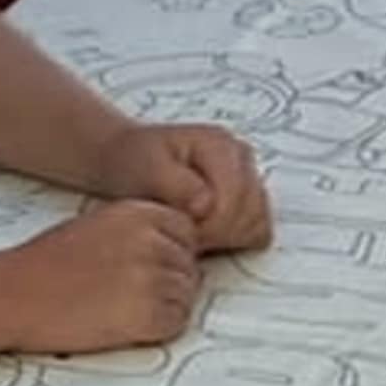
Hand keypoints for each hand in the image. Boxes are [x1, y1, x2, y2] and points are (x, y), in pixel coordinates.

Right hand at [0, 192, 204, 354]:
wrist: (16, 294)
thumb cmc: (48, 263)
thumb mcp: (100, 224)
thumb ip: (138, 230)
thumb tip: (168, 249)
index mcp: (139, 213)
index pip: (187, 231)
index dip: (175, 253)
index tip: (158, 269)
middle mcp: (150, 240)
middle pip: (189, 264)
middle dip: (173, 282)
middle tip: (143, 297)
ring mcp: (149, 277)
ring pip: (187, 294)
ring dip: (169, 307)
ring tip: (135, 313)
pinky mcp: (144, 314)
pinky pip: (176, 321)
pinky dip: (163, 328)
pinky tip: (135, 327)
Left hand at [113, 121, 271, 255]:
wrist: (127, 160)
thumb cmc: (134, 162)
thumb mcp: (146, 168)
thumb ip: (177, 185)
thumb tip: (207, 205)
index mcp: (219, 144)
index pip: (234, 197)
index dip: (208, 225)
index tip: (180, 232)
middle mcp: (240, 157)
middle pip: (252, 211)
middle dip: (218, 234)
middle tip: (184, 236)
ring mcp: (246, 176)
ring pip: (258, 221)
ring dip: (228, 239)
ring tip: (193, 236)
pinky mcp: (245, 197)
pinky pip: (257, 228)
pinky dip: (235, 240)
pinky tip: (208, 238)